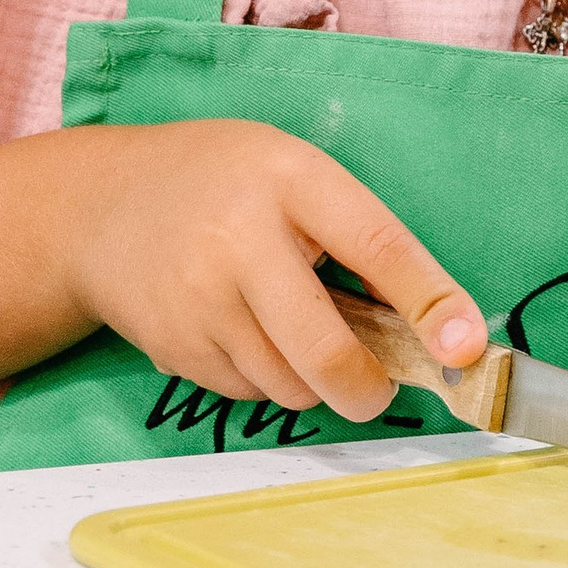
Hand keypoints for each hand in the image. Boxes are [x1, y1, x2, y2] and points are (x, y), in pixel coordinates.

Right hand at [58, 121, 483, 423]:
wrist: (100, 207)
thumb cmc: (222, 184)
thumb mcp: (292, 174)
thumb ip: (357, 238)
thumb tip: (435, 331)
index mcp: (288, 180)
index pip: (375, 245)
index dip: (429, 301)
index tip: (467, 347)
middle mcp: (239, 241)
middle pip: (326, 351)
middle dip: (366, 387)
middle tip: (378, 386)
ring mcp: (199, 301)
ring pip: (291, 386)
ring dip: (311, 380)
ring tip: (291, 329)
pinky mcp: (174, 348)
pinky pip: (248, 393)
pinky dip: (264, 379)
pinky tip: (242, 332)